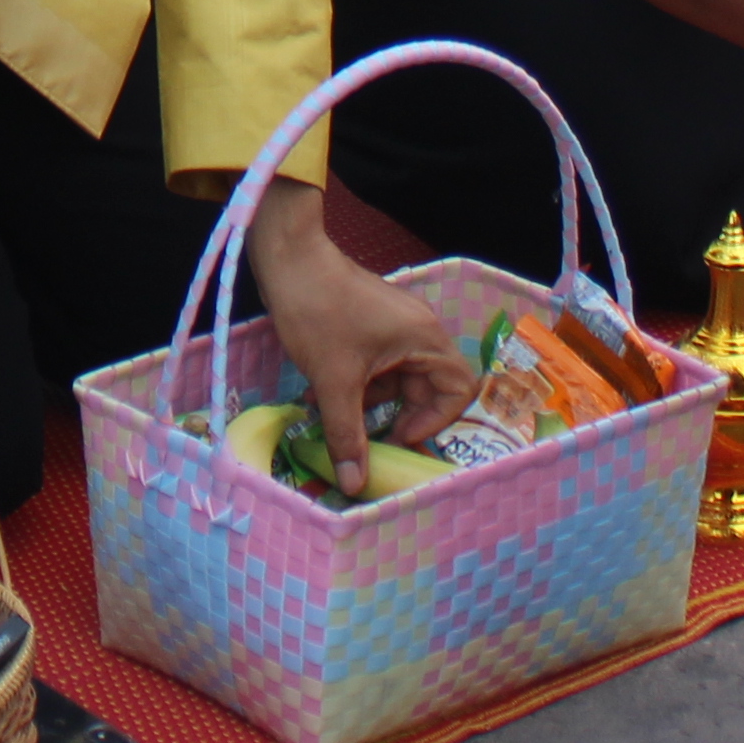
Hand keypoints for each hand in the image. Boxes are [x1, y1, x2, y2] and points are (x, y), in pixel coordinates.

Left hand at [248, 185, 474, 478]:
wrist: (286, 257)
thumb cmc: (318, 313)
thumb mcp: (334, 381)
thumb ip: (347, 435)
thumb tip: (354, 485)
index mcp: (425, 339)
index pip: (457, 390)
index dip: (434, 421)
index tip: (397, 437)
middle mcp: (418, 331)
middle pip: (425, 389)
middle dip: (394, 417)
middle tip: (366, 442)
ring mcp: (393, 325)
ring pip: (395, 380)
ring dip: (368, 403)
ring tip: (332, 417)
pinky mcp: (370, 323)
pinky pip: (376, 364)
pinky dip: (355, 384)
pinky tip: (319, 396)